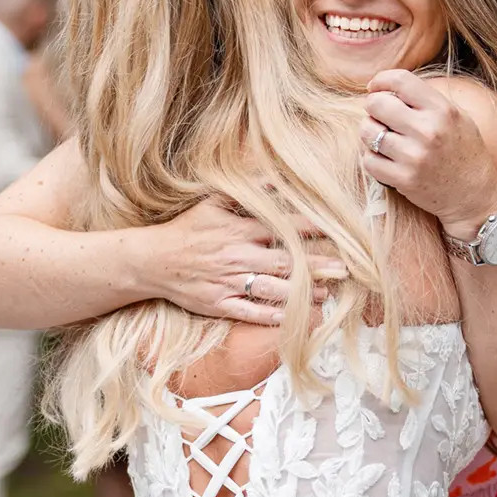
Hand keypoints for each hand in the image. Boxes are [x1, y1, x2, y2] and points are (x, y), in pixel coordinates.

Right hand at [146, 199, 346, 324]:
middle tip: (344, 270)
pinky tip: (296, 319)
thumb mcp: (212, 202)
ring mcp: (229, 284)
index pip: (282, 228)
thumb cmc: (186, 230)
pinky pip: (252, 313)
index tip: (335, 229)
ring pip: (273, 290)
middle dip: (316, 266)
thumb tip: (275, 177)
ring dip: (301, 294)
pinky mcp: (220, 305)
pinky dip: (275, 317)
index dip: (309, 229)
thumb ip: (245, 192)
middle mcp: (237, 258)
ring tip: (326, 296)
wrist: (152, 261)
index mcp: (238, 231)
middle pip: (284, 262)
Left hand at [362, 70, 496, 236]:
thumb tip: (388, 87)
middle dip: (373, 106)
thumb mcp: (457, 117)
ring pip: (367, 132)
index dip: (381, 80)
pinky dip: (371, 157)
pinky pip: (368, 160)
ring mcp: (414, 156)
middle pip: (377, 104)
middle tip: (379, 115)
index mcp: (443, 110)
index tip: (375, 88)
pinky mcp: (403, 179)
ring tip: (381, 136)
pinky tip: (384, 158)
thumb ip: (427, 100)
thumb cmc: (463, 152)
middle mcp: (428, 131)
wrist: (474, 195)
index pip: (400, 80)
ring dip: (369, 132)